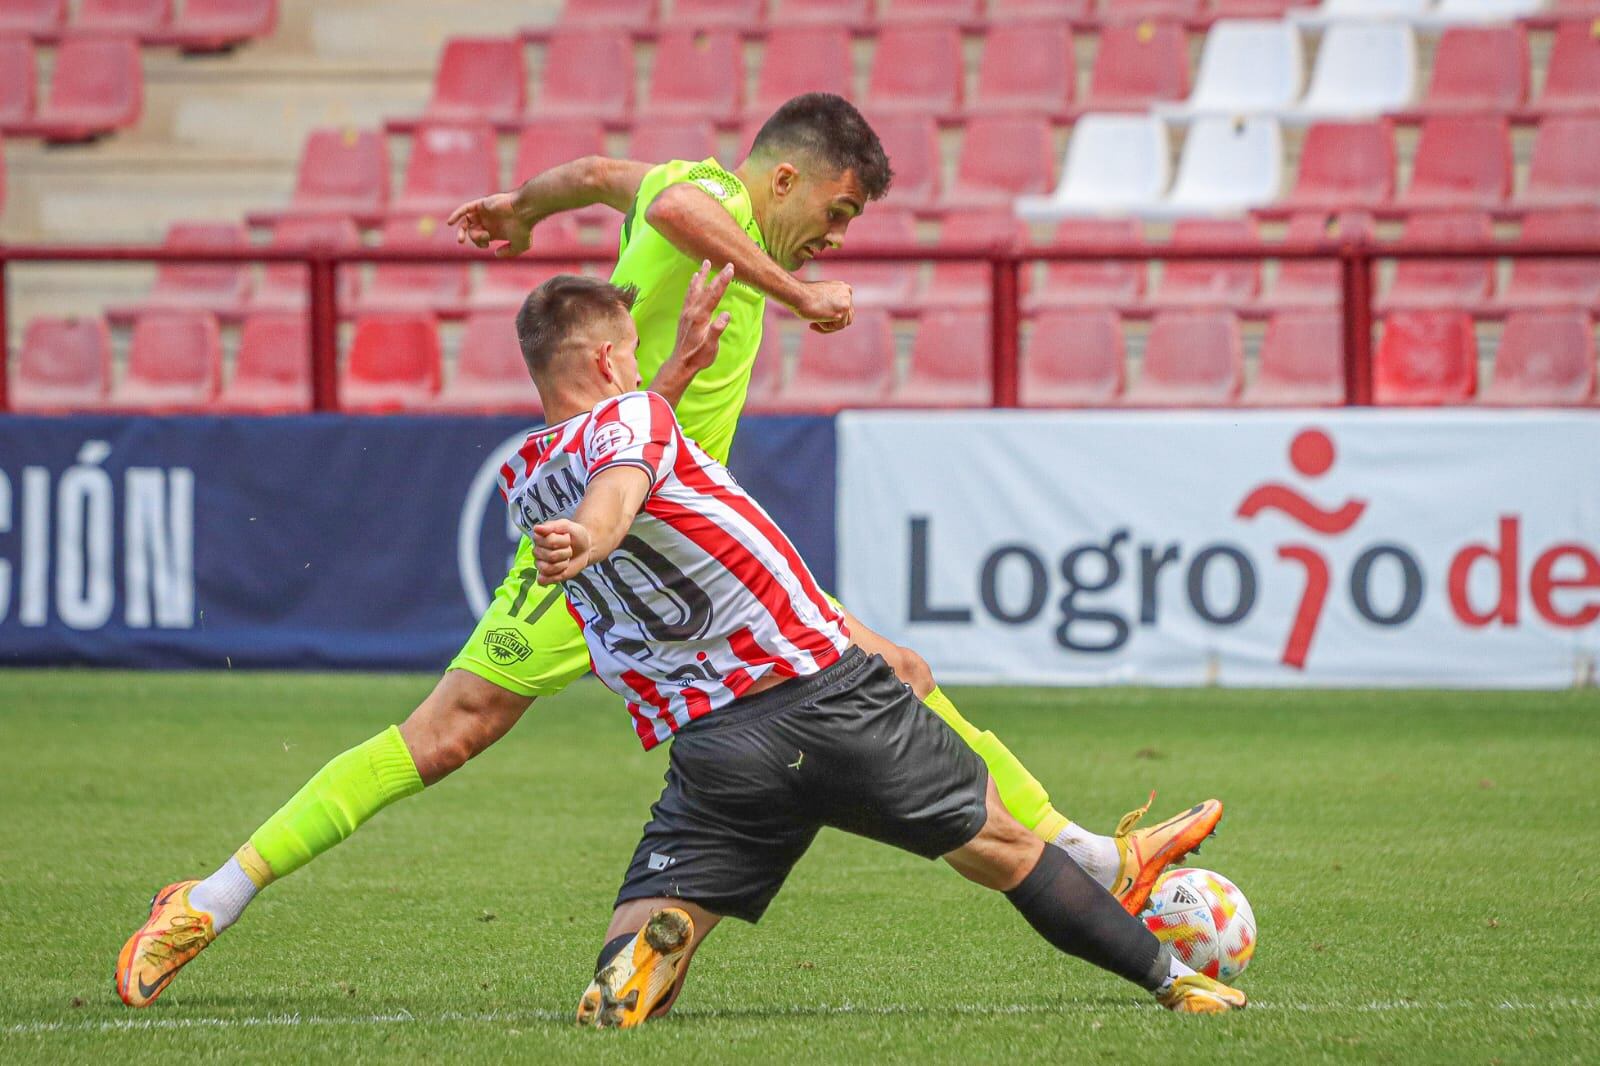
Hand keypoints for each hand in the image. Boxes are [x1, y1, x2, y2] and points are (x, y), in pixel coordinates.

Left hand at [446, 192, 534, 258]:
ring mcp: (484, 212)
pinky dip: (456, 214)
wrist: (525, 211)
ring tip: (461, 240)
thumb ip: (509, 252)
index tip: (487, 244)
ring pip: (467, 222)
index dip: (479, 243)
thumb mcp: (520, 246)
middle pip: (472, 231)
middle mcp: (489, 221)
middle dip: (472, 238)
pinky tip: (450, 222)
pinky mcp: (481, 204)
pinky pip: (465, 209)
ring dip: (462, 231)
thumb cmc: (525, 228)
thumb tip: (495, 254)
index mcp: (496, 231)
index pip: (480, 238)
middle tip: (472, 241)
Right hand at [533, 519, 593, 584]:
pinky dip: (556, 576)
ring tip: (566, 558)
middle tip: (568, 548)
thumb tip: (536, 529)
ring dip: (563, 564)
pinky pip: (544, 580)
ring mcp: (540, 564)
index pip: (550, 541)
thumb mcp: (567, 526)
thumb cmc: (574, 535)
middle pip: (551, 556)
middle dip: (565, 553)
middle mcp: (537, 551)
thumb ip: (553, 526)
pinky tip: (562, 570)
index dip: (563, 541)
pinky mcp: (545, 576)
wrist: (585, 547)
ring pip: (548, 568)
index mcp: (539, 537)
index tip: (567, 537)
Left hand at [667, 260, 734, 374]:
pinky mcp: (684, 315)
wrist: (681, 363)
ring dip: (701, 275)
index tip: (730, 268)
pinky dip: (693, 285)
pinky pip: (689, 295)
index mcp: (700, 317)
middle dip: (717, 276)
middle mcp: (692, 312)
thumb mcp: (710, 347)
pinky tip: (694, 280)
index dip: (723, 281)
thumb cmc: (698, 357)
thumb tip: (726, 315)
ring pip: (695, 289)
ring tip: (705, 263)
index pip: (714, 295)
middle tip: (727, 264)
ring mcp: (687, 312)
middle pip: (706, 289)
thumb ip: (717, 330)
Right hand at [789, 278, 853, 333]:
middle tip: (815, 325)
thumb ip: (831, 304)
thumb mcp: (822, 297)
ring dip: (828, 327)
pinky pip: (837, 327)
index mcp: (843, 288)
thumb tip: (837, 316)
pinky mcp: (842, 312)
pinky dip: (825, 327)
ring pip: (843, 324)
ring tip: (813, 323)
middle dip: (832, 324)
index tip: (818, 319)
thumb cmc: (804, 296)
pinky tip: (815, 321)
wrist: (797, 294)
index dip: (833, 317)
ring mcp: (846, 302)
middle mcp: (847, 293)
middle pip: (847, 317)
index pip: (845, 308)